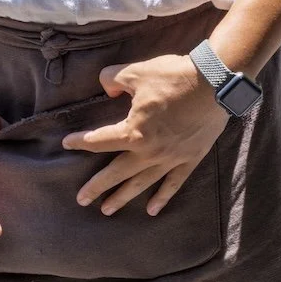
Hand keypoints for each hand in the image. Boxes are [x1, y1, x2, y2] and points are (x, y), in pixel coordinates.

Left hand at [61, 52, 226, 215]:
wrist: (213, 84)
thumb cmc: (173, 77)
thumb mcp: (136, 71)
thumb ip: (113, 79)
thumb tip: (106, 88)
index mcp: (133, 132)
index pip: (100, 141)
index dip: (81, 142)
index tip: (67, 143)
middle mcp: (149, 152)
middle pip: (117, 172)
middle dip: (98, 187)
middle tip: (82, 199)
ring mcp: (170, 159)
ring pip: (142, 183)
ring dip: (124, 197)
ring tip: (108, 209)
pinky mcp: (188, 159)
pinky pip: (172, 184)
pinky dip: (162, 197)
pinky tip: (152, 210)